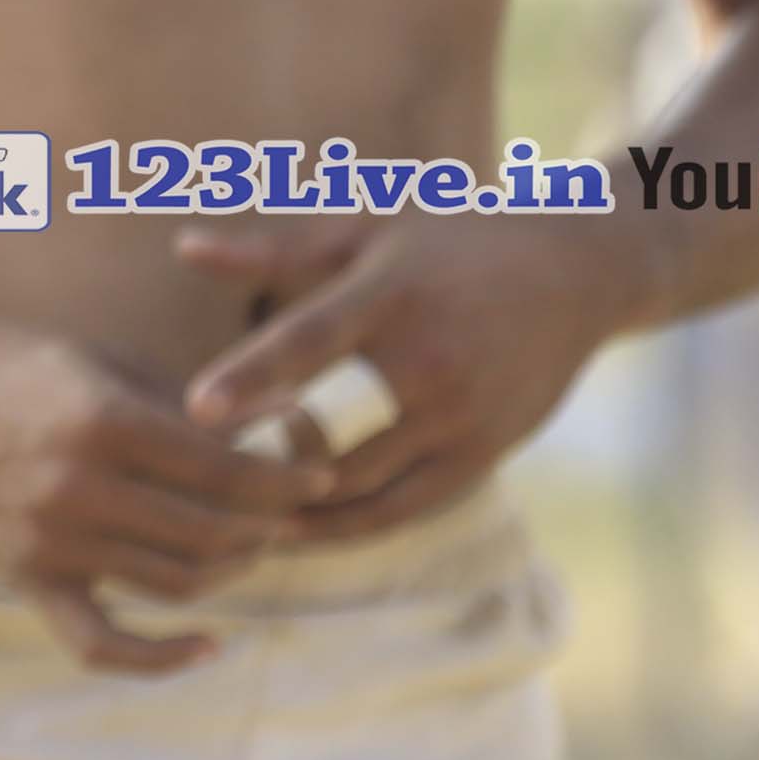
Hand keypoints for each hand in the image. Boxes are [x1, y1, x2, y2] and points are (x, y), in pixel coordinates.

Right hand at [0, 313, 326, 673]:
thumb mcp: (103, 364)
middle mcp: (77, 488)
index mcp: (102, 422)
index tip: (316, 478)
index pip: (226, 469)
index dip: (284, 479)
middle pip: (210, 532)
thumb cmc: (14, 368)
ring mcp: (49, 542)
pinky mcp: (26, 580)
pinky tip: (210, 644)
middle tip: (284, 513)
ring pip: (176, 583)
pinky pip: (101, 645)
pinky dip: (161, 658)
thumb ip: (187, 404)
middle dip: (266, 527)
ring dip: (230, 572)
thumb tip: (287, 423)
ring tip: (246, 548)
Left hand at [175, 211, 646, 542]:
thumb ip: (273, 250)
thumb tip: (182, 248)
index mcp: (391, 295)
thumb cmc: (451, 241)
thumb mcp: (368, 229)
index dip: (253, 375)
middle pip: (333, 435)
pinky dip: (346, 527)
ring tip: (226, 522)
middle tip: (185, 487)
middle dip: (259, 468)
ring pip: (362, 487)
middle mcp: (430, 363)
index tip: (196, 409)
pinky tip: (294, 530)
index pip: (312, 339)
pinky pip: (404, 509)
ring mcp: (462, 417)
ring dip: (294, 511)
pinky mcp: (485, 455)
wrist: (576, 273)